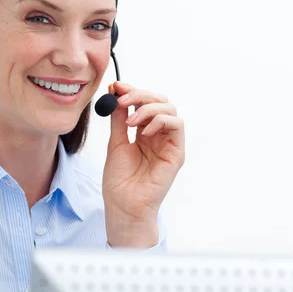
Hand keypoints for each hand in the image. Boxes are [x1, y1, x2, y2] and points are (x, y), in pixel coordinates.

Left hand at [102, 81, 184, 245]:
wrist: (123, 205)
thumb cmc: (119, 180)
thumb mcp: (116, 142)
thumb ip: (118, 118)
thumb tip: (115, 92)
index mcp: (144, 132)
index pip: (144, 103)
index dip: (132, 91)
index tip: (116, 86)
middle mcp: (159, 135)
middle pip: (159, 101)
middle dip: (140, 95)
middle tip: (122, 99)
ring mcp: (169, 143)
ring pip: (170, 109)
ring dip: (148, 107)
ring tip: (131, 121)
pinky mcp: (177, 153)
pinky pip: (177, 125)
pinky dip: (161, 120)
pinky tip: (145, 130)